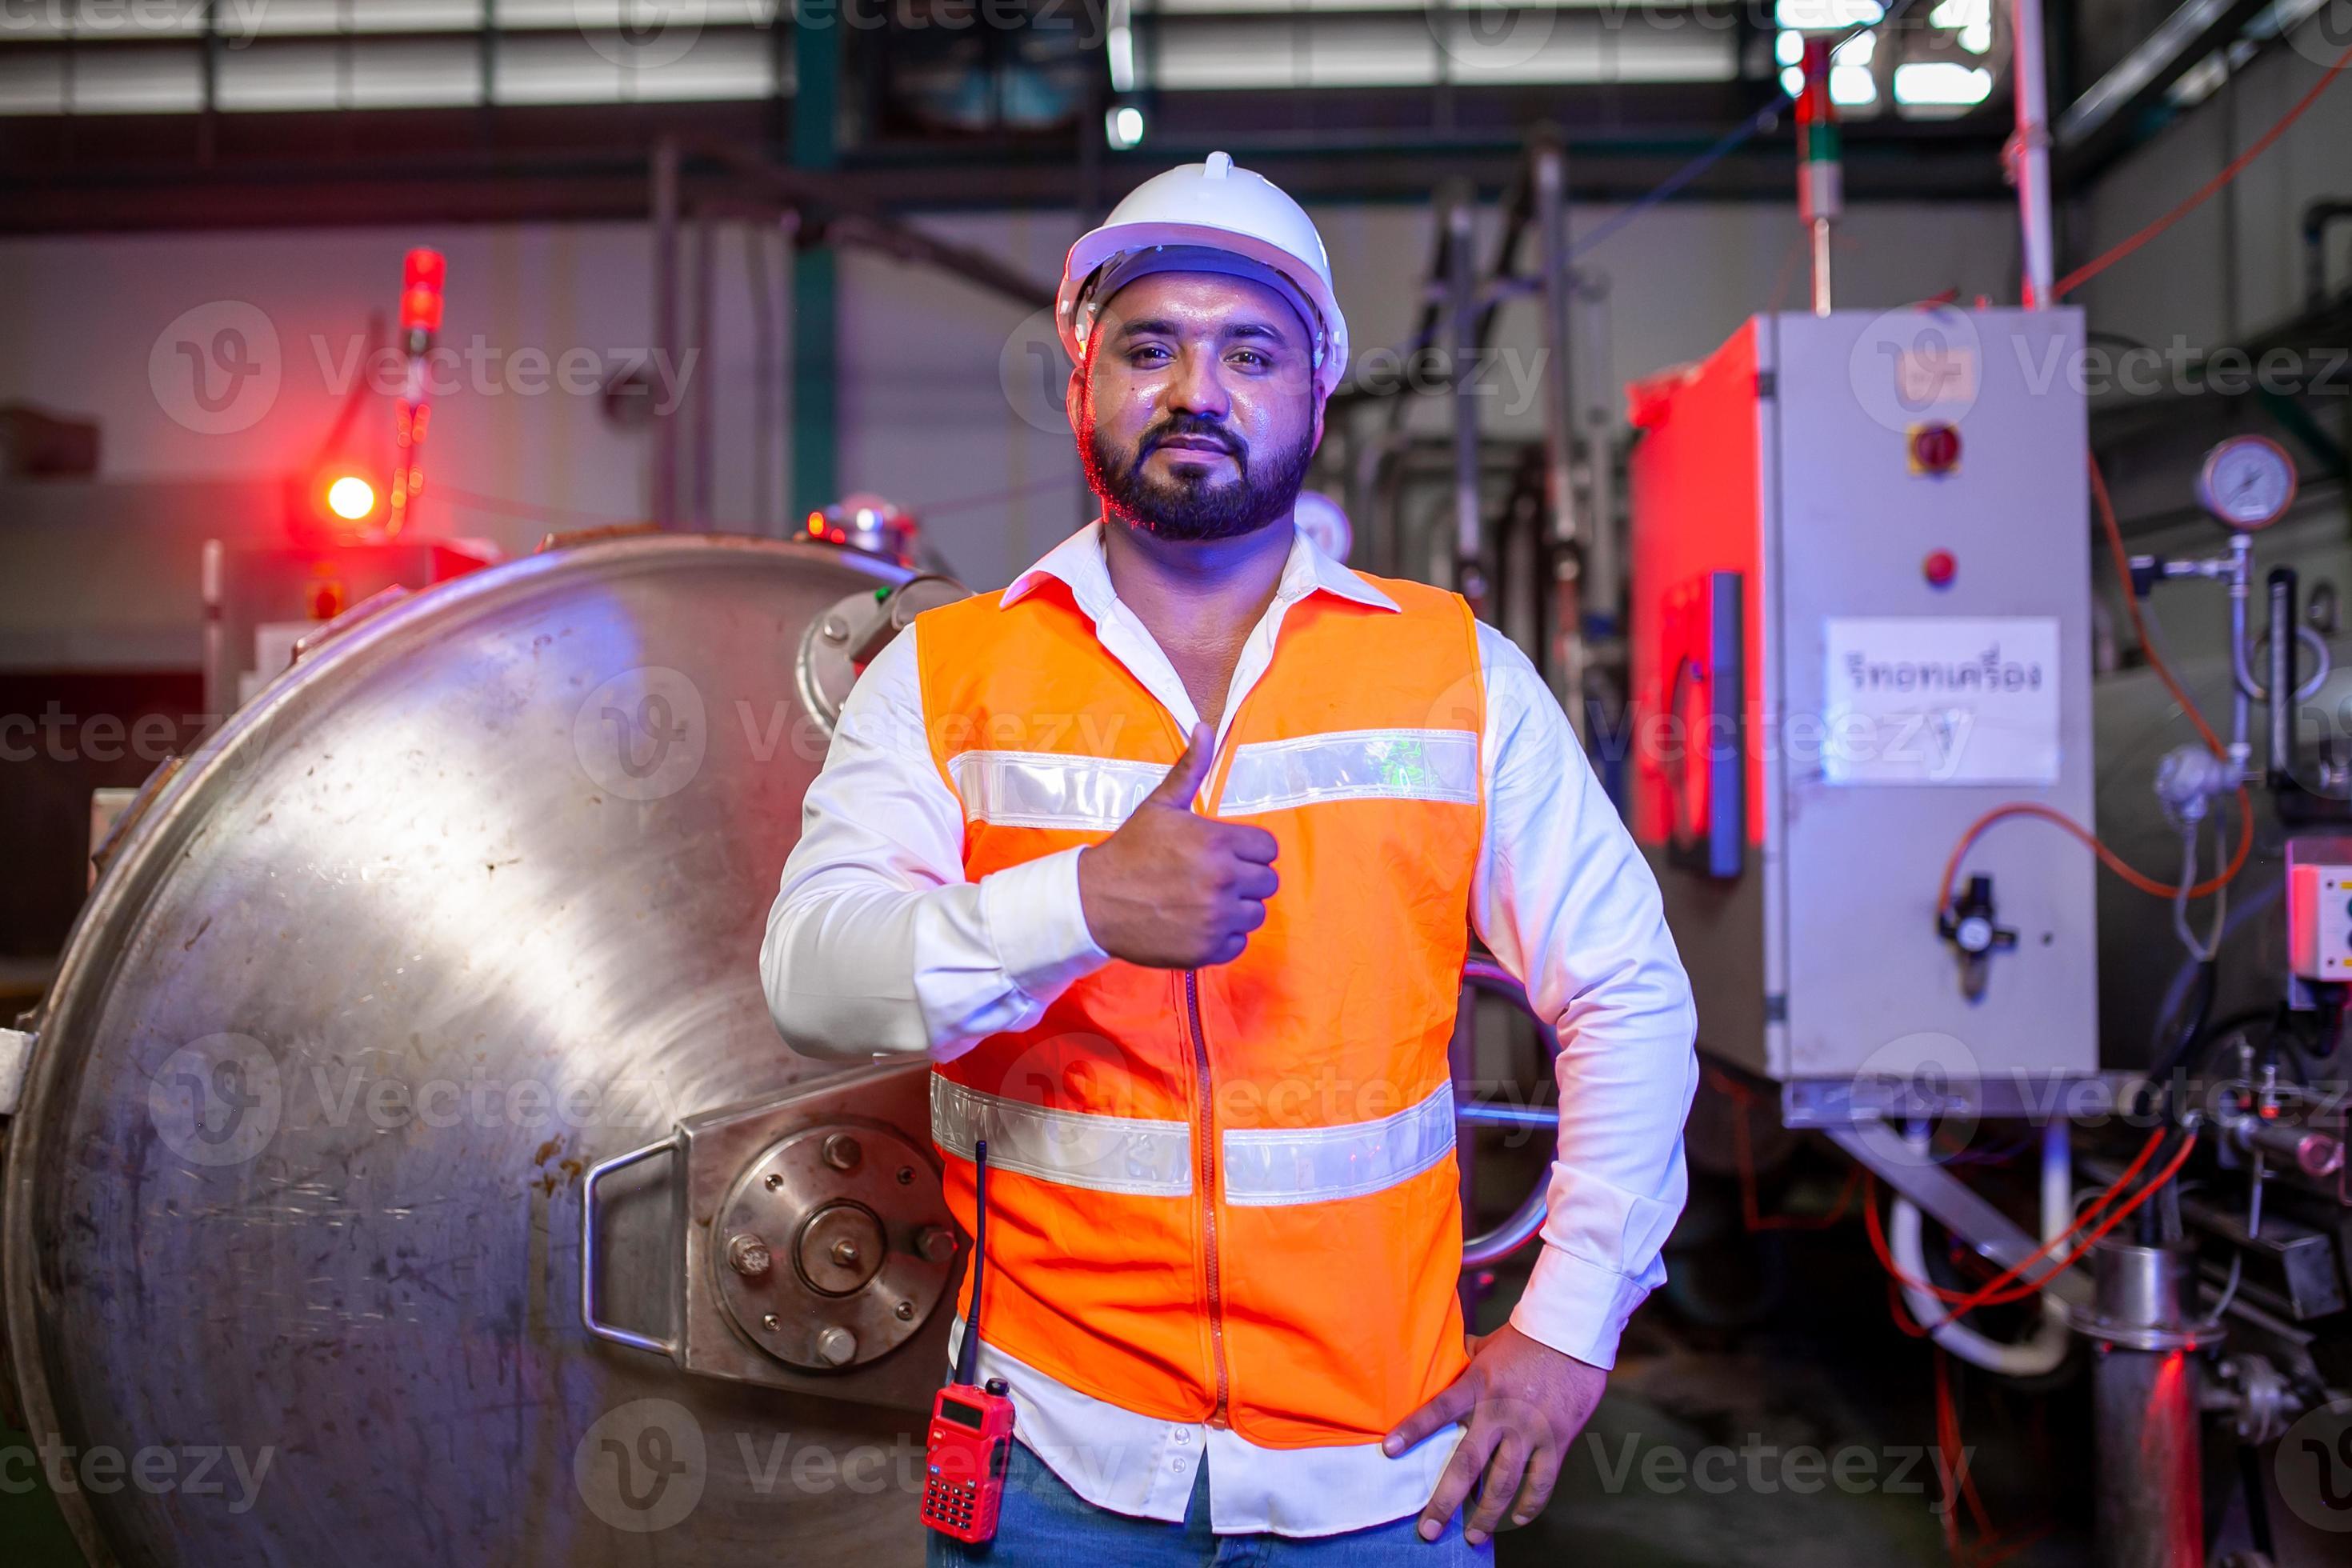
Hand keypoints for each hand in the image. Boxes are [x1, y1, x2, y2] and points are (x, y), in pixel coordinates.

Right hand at [1076, 724, 1278, 968]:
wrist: (1094, 902)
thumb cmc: (1129, 850)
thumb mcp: (1160, 806)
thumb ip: (1190, 769)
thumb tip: (1205, 726)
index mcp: (1216, 842)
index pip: (1268, 849)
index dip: (1249, 851)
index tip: (1225, 854)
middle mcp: (1222, 880)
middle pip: (1267, 882)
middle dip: (1246, 879)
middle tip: (1214, 879)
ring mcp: (1216, 918)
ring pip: (1255, 914)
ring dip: (1237, 909)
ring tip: (1205, 902)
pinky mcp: (1207, 950)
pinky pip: (1239, 943)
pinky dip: (1223, 938)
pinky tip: (1197, 924)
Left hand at [1382, 1323, 1604, 1546]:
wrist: (1573, 1334)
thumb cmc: (1525, 1337)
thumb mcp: (1487, 1345)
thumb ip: (1462, 1361)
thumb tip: (1438, 1365)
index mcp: (1478, 1384)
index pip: (1439, 1409)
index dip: (1413, 1429)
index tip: (1389, 1451)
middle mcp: (1500, 1411)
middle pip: (1467, 1463)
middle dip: (1446, 1501)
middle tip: (1429, 1530)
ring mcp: (1530, 1429)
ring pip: (1504, 1482)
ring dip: (1487, 1514)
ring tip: (1474, 1536)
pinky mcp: (1557, 1439)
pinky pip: (1542, 1480)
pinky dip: (1530, 1503)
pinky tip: (1517, 1518)